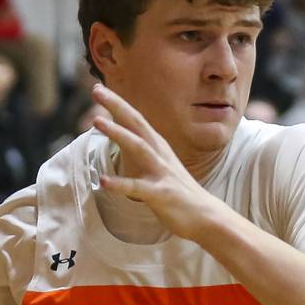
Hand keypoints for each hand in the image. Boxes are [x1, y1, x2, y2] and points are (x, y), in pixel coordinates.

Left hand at [91, 83, 221, 240]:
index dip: (118, 103)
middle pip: (137, 124)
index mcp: (159, 147)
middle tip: (97, 90)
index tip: (99, 88)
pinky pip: (138, 188)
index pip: (136, 119)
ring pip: (138, 148)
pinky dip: (121, 184)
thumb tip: (126, 139)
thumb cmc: (180, 193)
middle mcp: (160, 155)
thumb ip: (145, 152)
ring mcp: (162, 173)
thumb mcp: (162, 166)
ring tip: (97, 121)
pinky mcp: (162, 194)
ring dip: (118, 133)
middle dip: (117, 106)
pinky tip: (103, 181)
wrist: (207, 216)